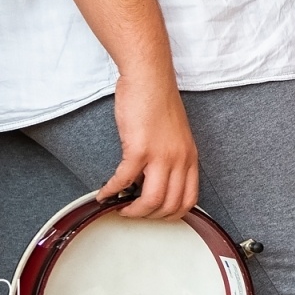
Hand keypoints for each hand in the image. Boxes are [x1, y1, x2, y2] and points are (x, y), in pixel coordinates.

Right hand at [100, 72, 197, 220]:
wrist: (149, 78)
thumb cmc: (158, 101)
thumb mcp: (174, 136)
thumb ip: (170, 159)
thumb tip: (152, 181)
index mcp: (190, 156)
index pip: (189, 198)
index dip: (171, 214)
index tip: (155, 214)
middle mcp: (180, 159)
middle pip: (170, 205)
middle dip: (150, 216)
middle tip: (134, 213)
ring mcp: (161, 155)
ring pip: (152, 201)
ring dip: (134, 211)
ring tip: (121, 207)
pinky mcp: (139, 149)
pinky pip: (124, 180)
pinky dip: (111, 191)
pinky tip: (104, 193)